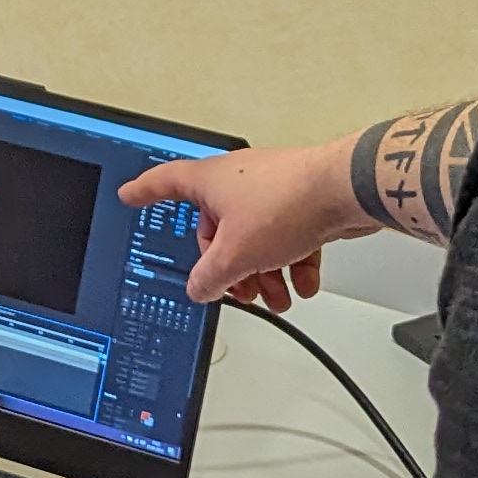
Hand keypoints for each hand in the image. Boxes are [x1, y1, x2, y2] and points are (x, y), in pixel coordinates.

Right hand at [122, 136, 377, 306]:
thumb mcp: (235, 254)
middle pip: (218, 229)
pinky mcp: (301, 202)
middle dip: (229, 266)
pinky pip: (287, 237)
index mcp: (211, 181)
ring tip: (276, 297)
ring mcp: (271, 190)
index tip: (131, 195)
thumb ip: (210, 277)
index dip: (144, 191)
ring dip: (264, 273)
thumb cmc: (289, 202)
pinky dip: (292, 262)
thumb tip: (199, 288)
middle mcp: (238, 180)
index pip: (164, 182)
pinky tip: (301, 284)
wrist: (346, 191)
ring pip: (256, 238)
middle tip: (238, 289)